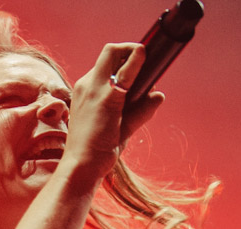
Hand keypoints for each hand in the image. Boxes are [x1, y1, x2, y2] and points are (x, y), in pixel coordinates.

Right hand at [59, 43, 165, 186]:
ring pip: (114, 53)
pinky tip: (147, 60)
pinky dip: (137, 61)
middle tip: (148, 59)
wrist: (81, 166)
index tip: (140, 68)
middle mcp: (87, 84)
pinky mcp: (106, 98)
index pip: (106, 64)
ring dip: (135, 53)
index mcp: (86, 90)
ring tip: (149, 60)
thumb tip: (159, 94)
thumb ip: (140, 110)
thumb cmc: (97, 150)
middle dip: (131, 50)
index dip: (125, 61)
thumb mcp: (121, 127)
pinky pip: (125, 72)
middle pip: (109, 52)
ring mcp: (94, 89)